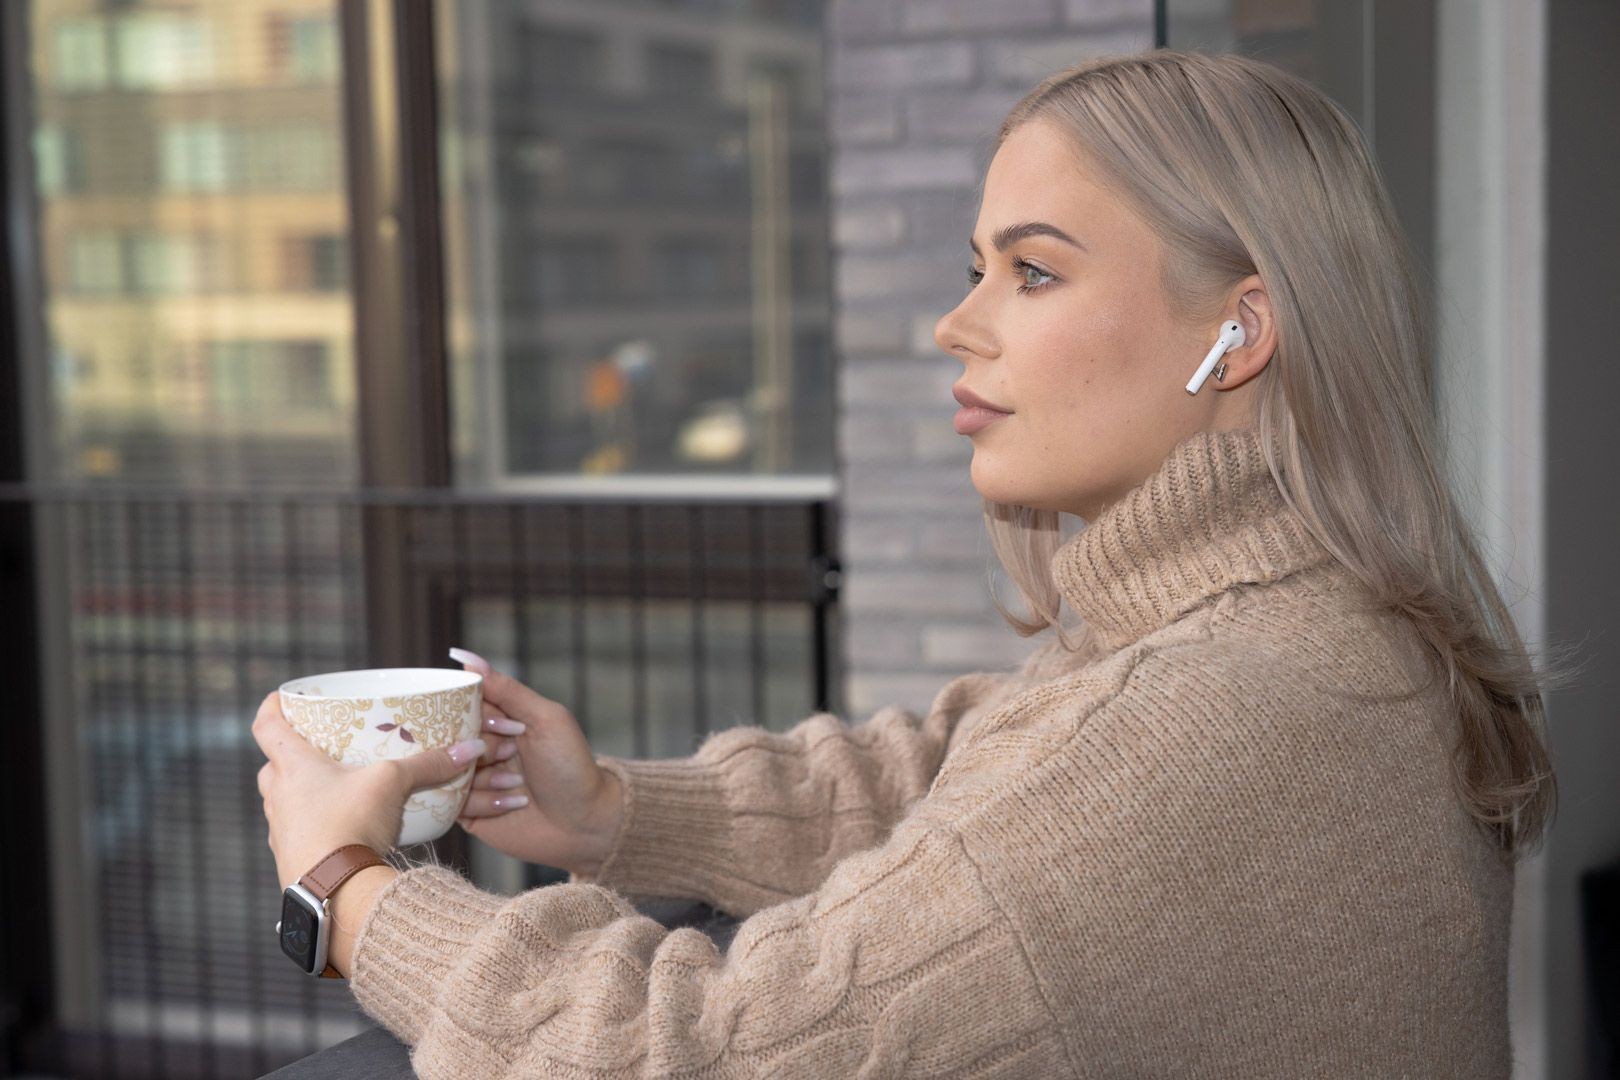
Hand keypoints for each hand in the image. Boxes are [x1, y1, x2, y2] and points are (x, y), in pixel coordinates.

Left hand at [253, 691, 486, 886]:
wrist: (333, 892)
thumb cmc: (349, 824)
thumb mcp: (393, 783)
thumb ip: (429, 764)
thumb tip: (471, 747)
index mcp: (291, 766)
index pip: (266, 726)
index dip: (272, 707)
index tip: (283, 698)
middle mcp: (277, 796)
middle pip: (273, 765)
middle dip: (292, 754)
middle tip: (320, 746)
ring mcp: (280, 831)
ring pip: (284, 800)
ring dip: (303, 792)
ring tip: (337, 788)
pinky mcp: (291, 860)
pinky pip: (300, 833)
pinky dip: (316, 826)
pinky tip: (343, 828)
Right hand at [449, 648, 623, 875]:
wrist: (584, 822)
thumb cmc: (571, 766)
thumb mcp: (546, 719)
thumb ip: (508, 690)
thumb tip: (467, 659)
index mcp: (497, 720)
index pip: (461, 704)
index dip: (477, 715)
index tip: (507, 727)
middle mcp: (479, 747)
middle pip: (451, 736)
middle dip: (484, 748)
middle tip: (512, 754)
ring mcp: (470, 780)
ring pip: (448, 769)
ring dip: (486, 777)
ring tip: (518, 783)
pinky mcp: (466, 812)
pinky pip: (452, 802)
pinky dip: (485, 802)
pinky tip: (514, 802)